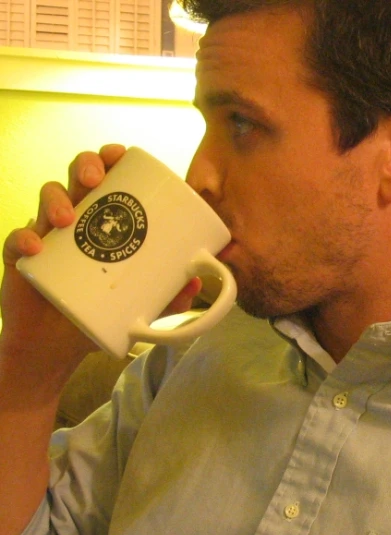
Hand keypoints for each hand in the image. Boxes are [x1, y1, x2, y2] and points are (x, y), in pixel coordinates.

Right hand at [0, 145, 200, 375]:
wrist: (59, 349)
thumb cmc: (101, 314)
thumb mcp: (143, 306)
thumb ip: (169, 295)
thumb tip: (198, 282)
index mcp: (105, 219)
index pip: (107, 177)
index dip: (110, 158)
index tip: (121, 154)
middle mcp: (76, 220)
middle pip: (76, 176)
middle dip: (85, 165)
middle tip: (94, 179)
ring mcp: (47, 236)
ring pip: (46, 197)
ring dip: (55, 199)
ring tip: (67, 219)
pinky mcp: (21, 259)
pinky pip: (16, 239)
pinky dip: (22, 238)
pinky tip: (35, 247)